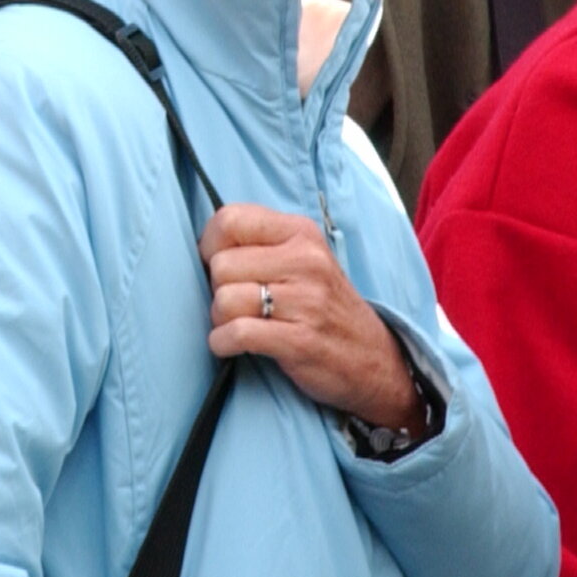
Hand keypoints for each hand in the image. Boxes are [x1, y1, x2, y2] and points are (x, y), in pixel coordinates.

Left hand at [202, 203, 419, 428]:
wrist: (372, 358)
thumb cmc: (325, 307)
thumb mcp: (304, 260)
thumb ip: (261, 244)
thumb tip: (204, 246)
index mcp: (301, 233)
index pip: (231, 218)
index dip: (210, 244)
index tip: (217, 264)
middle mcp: (306, 261)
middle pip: (221, 265)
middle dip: (217, 289)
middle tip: (237, 304)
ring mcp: (306, 301)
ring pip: (225, 300)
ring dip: (220, 320)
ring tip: (239, 324)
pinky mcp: (300, 340)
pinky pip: (238, 333)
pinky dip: (223, 343)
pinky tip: (232, 345)